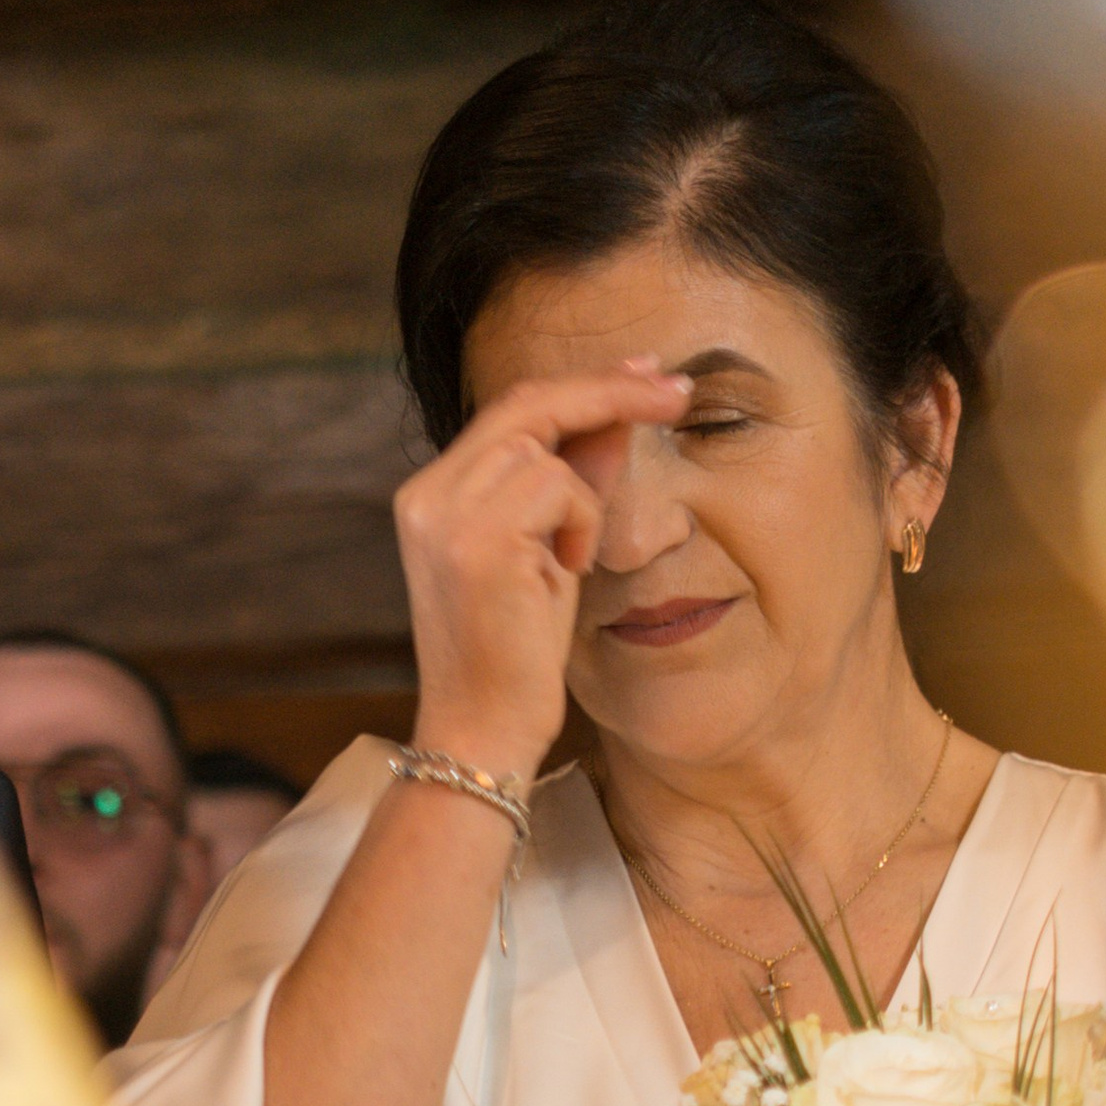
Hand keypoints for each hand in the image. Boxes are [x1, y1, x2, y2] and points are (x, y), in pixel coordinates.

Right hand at [393, 362, 688, 784]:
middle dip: (610, 389)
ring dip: (584, 501)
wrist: (482, 732)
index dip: (582, 385)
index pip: (510, 411)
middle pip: (527, 402)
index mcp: (431, 495)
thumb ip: (575, 483)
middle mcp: (427, 494)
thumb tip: (619, 416)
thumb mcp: (551, 552)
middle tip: (678, 389)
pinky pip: (559, 488)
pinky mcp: (478, 537)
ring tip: (569, 564)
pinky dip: (581, 525)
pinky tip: (563, 576)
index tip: (641, 373)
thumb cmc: (517, 656)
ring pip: (549, 447)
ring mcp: (446, 512)